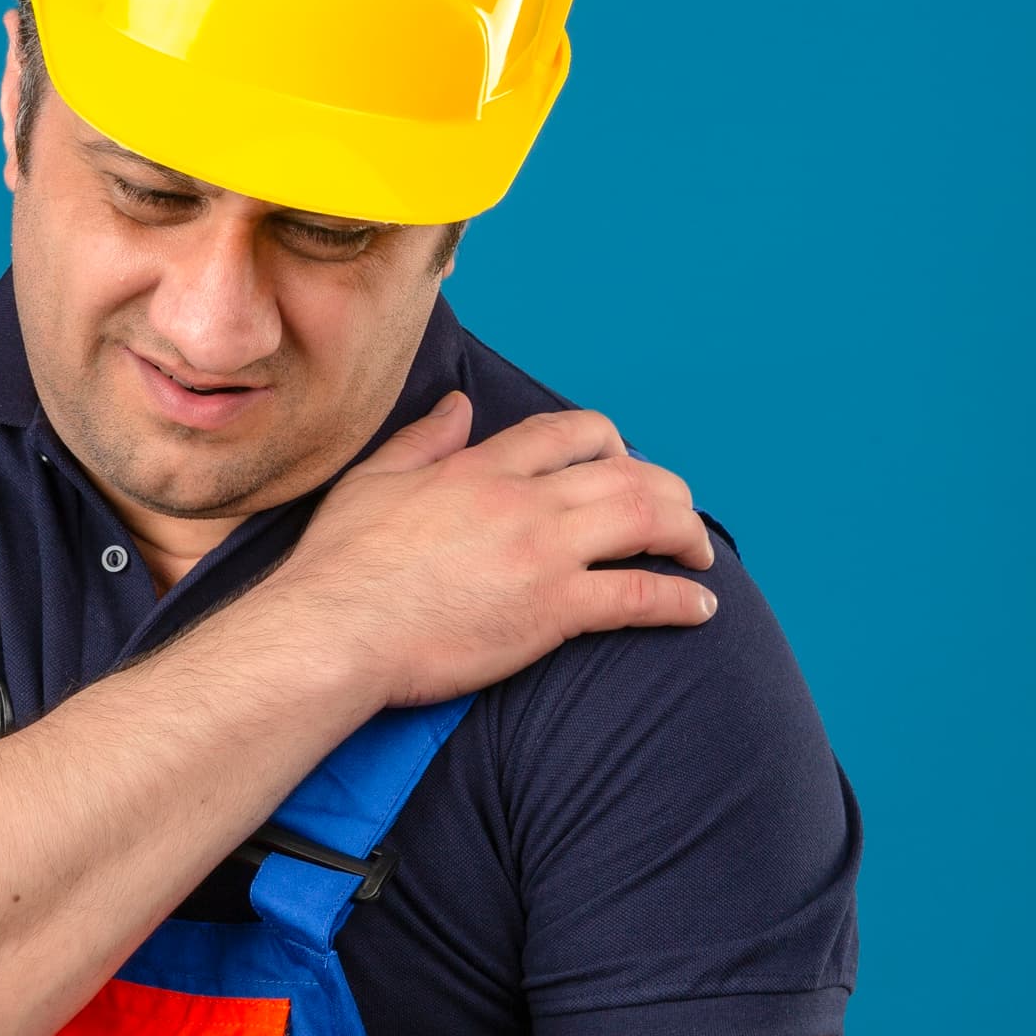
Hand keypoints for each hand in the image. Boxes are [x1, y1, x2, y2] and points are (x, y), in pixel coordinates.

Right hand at [259, 391, 717, 711]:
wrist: (335, 631)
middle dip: (666, 489)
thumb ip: (425, 439)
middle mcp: (523, 501)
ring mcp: (543, 553)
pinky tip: (700, 608)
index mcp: (482, 468)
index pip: (568, 433)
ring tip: (700, 554)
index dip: (608, 442)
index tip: (622, 461)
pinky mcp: (553, 611)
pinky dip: (679, 600)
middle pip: (625, 473)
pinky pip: (638, 596)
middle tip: (679, 513)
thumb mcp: (375, 480)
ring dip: (685, 533)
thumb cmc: (341, 564)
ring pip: (644, 521)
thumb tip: (461, 404)